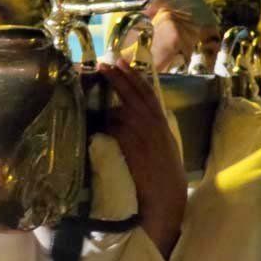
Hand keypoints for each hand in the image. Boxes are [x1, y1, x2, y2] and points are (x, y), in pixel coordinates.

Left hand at [100, 59, 186, 258]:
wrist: (165, 199)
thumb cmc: (162, 175)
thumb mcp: (161, 145)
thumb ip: (147, 129)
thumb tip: (125, 115)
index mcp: (162, 123)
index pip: (148, 93)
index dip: (134, 77)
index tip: (121, 62)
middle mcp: (154, 125)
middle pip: (136, 94)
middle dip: (120, 77)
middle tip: (104, 61)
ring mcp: (143, 136)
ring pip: (125, 107)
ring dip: (112, 91)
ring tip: (98, 75)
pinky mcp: (132, 148)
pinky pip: (117, 129)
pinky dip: (106, 119)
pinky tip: (94, 112)